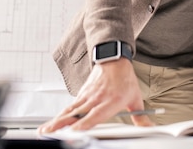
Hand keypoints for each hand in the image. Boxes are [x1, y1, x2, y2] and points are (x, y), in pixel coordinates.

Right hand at [38, 58, 152, 132]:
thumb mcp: (135, 98)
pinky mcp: (81, 94)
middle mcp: (96, 99)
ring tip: (44, 131)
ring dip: (56, 121)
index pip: (95, 115)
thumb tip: (148, 126)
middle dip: (62, 125)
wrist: (114, 59)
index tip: (75, 131)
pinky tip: (51, 124)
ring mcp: (87, 96)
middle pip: (77, 114)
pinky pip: (69, 107)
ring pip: (69, 111)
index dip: (84, 123)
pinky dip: (59, 116)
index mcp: (110, 101)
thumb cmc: (124, 79)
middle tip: (50, 133)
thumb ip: (140, 116)